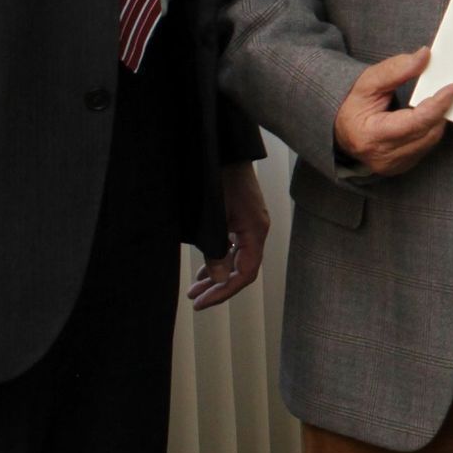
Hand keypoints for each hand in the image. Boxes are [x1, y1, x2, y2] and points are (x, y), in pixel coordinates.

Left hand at [188, 162, 271, 309]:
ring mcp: (251, 224)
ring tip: (195, 288)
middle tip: (195, 300)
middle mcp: (257, 230)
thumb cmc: (219, 180)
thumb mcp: (214, 218)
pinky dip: (220, 260)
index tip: (202, 302)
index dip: (225, 292)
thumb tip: (220, 279)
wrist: (225, 151)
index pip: (246, 274)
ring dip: (218, 275)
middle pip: (242, 269)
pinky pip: (235, 247)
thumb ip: (217, 250)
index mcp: (256, 231)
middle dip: (219, 287)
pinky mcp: (243, 218)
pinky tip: (206, 267)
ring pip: (238, 259)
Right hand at [332, 47, 452, 176]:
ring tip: (438, 100)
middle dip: (441, 109)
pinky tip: (427, 116)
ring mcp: (392, 166)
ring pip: (430, 141)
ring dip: (437, 120)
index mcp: (372, 136)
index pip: (416, 121)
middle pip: (427, 132)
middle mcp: (383, 157)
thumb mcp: (369, 81)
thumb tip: (424, 56)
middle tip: (450, 90)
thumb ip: (396, 68)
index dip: (438, 103)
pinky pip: (425, 147)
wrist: (339, 128)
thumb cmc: (353, 104)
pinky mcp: (400, 167)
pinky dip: (430, 130)